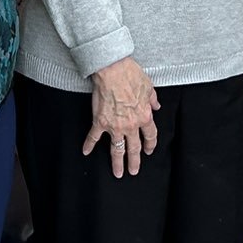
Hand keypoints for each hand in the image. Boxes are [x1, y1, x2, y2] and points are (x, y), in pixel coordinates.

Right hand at [86, 56, 159, 177]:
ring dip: (117, 162)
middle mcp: (131, 125)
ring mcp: (115, 125)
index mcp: (144, 116)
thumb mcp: (149, 86)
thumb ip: (153, 99)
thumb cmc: (131, 75)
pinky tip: (85, 151)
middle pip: (134, 148)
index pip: (150, 136)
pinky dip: (89, 145)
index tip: (148, 150)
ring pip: (117, 149)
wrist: (113, 70)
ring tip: (118, 173)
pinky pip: (94, 137)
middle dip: (134, 162)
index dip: (150, 144)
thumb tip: (157, 106)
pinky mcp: (100, 122)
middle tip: (133, 171)